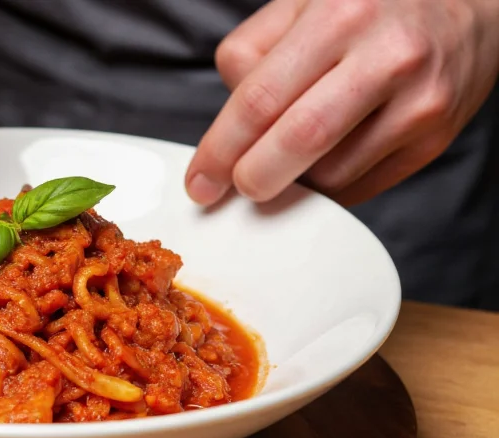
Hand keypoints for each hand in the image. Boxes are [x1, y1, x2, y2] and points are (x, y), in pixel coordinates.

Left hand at [185, 0, 498, 205]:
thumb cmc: (370, 8)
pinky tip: (319, 165)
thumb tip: (228, 127)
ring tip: (281, 165)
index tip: (199, 183)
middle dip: (253, 178)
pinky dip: (327, 188)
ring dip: (292, 184)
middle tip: (234, 187)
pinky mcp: (433, 139)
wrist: (469, 8)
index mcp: (340, 15)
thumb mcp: (303, 4)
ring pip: (330, 175)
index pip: (260, 100)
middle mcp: (386, 57)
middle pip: (298, 142)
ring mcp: (418, 102)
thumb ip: (251, 53)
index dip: (219, 150)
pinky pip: (361, 187)